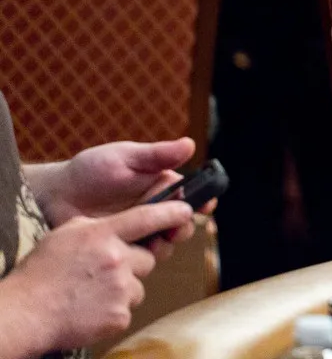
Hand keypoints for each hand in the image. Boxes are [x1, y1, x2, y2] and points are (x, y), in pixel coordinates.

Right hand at [2, 202, 192, 351]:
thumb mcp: (66, 233)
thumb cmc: (40, 273)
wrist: (25, 313)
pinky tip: (91, 308)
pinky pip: (129, 307)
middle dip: (133, 263)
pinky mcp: (120, 314)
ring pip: (139, 284)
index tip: (187, 210)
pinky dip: (114, 309)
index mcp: (102, 234)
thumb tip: (121, 224)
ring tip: (92, 291)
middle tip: (106, 271)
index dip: (171, 212)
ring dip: (123, 287)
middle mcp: (116, 258)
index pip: (147, 217)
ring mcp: (120, 288)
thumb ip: (97, 226)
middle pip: (148, 257)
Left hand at [35, 138, 210, 241]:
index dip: (202, 201)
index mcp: (162, 186)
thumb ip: (158, 155)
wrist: (54, 197)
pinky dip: (143, 257)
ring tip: (152, 243)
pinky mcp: (124, 248)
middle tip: (175, 229)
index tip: (206, 205)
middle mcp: (155, 210)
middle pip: (183, 222)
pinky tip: (133, 252)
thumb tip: (190, 144)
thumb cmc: (90, 170)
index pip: (191, 195)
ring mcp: (140, 231)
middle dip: (184, 226)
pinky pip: (142, 258)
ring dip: (165, 244)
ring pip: (166, 243)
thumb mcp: (125, 157)